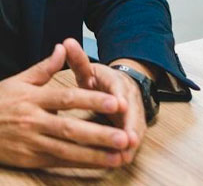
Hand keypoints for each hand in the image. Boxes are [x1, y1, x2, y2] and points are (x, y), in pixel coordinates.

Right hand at [0, 43, 134, 168]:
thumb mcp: (18, 79)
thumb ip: (44, 67)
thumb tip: (63, 48)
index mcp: (33, 98)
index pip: (67, 98)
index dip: (92, 100)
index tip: (116, 102)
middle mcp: (32, 121)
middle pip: (71, 128)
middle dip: (100, 134)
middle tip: (125, 136)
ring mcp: (30, 142)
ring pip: (67, 150)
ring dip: (94, 155)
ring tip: (118, 156)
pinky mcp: (28, 158)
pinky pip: (57, 162)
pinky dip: (78, 164)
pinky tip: (97, 164)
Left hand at [63, 38, 146, 164]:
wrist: (122, 83)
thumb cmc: (101, 80)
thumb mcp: (89, 69)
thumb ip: (78, 60)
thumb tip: (66, 42)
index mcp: (117, 82)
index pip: (121, 90)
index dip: (120, 98)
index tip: (120, 105)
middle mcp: (130, 98)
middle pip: (134, 113)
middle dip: (131, 126)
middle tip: (128, 140)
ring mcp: (135, 113)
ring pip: (136, 128)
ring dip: (132, 141)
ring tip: (124, 155)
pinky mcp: (134, 126)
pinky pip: (134, 138)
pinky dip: (129, 148)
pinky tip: (122, 160)